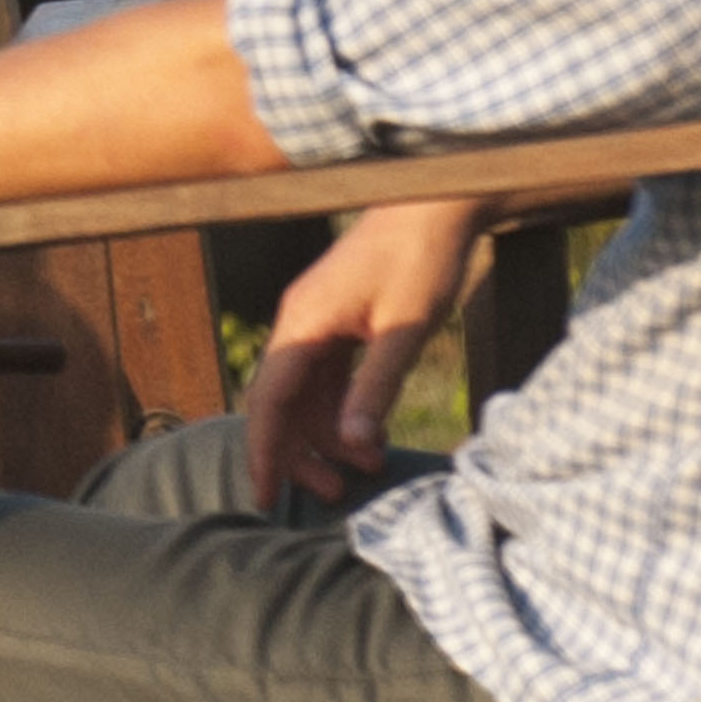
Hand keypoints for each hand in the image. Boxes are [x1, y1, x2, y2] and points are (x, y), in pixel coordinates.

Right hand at [234, 197, 487, 510]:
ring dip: (325, 436)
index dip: (264, 452)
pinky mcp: (338, 322)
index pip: (269, 400)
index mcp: (306, 322)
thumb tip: (353, 444)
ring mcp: (317, 321)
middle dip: (300, 453)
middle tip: (335, 493)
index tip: (263, 498)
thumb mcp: (406, 329)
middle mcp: (300, 322)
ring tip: (364, 467)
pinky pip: (325, 379)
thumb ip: (376, 387)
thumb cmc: (422, 258)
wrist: (437, 203)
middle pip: (280, 403)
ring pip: (303, 395)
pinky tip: (369, 433)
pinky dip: (341, 411)